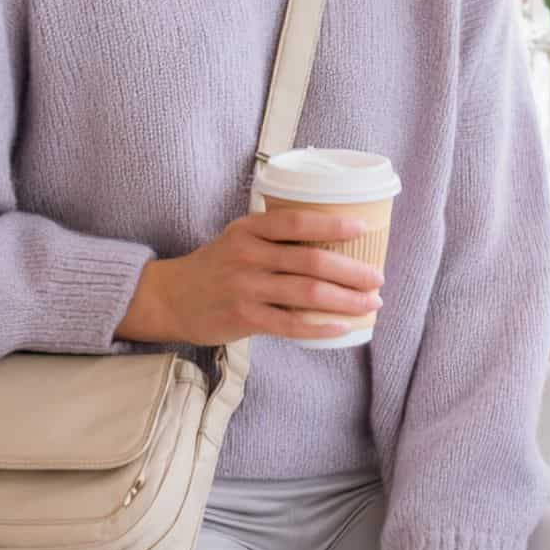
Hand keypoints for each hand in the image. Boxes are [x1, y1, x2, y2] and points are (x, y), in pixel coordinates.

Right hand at [115, 207, 384, 345]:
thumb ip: (275, 236)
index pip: (297, 222)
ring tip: (370, 303)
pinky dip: (320, 326)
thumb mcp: (240, 238)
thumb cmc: (218, 265)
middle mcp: (247, 255)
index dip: (332, 224)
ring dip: (345, 299)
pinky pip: (290, 324)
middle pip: (310, 260)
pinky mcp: (244, 318)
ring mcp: (245, 288)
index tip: (362, 229)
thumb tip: (333, 241)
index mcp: (249, 229)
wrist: (172, 297)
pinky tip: (342, 327)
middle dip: (351, 271)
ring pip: (306, 293)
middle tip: (377, 278)